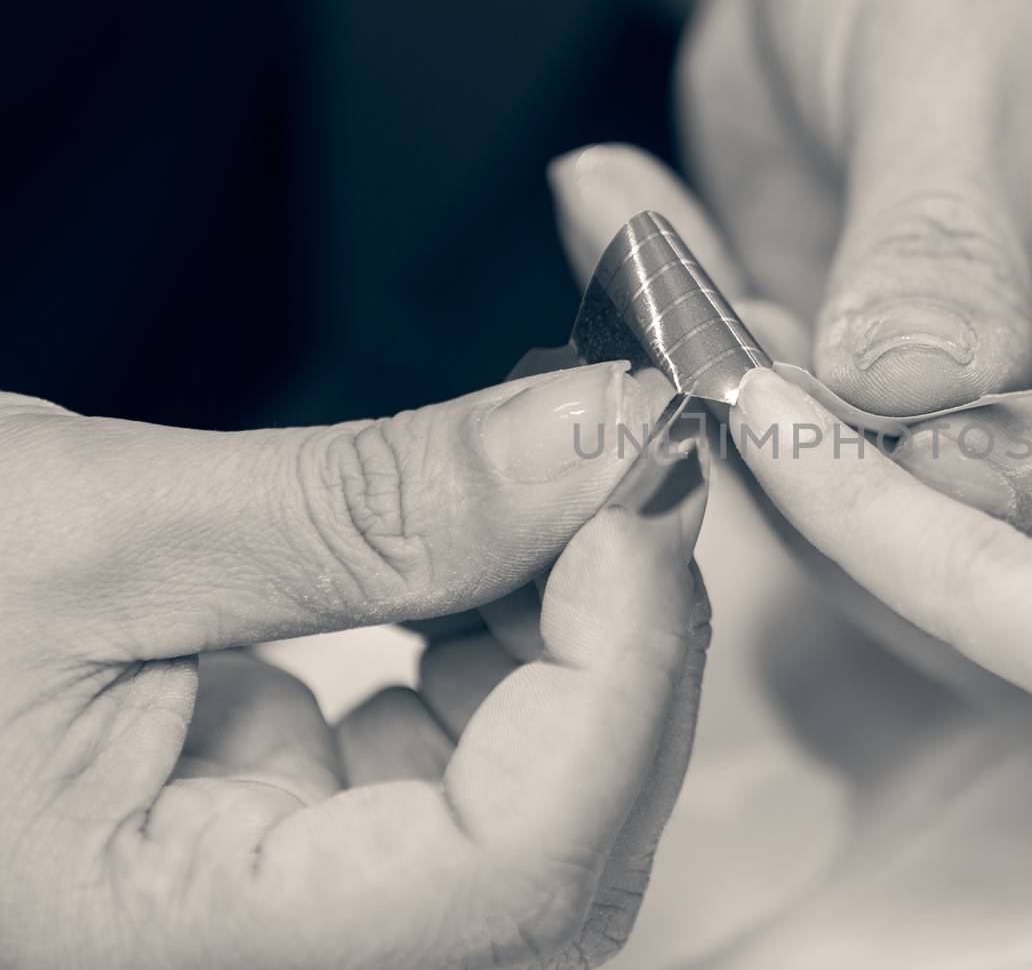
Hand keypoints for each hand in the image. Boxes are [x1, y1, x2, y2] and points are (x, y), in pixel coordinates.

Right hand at [0, 369, 710, 968]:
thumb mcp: (74, 535)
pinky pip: (461, 805)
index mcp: (183, 963)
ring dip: (567, 650)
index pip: (522, 871)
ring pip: (535, 830)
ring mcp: (279, 951)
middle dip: (619, 639)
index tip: (638, 476)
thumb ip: (364, 504)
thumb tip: (591, 434)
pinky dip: (492, 679)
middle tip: (605, 459)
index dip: (628, 664)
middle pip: (560, 857)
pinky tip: (450, 586)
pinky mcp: (286, 888)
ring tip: (515, 504)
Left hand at [680, 0, 1031, 590]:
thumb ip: (948, 237)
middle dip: (912, 513)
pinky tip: (652, 260)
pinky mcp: (934, 426)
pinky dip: (732, 407)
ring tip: (685, 299)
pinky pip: (840, 483)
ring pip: (951, 550)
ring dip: (795, 466)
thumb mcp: (969, 47)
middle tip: (753, 402)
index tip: (945, 454)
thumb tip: (912, 399)